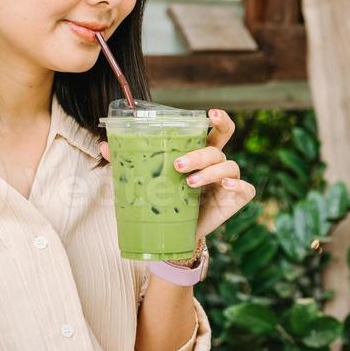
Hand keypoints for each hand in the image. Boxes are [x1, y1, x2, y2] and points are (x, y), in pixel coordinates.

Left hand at [98, 108, 254, 239]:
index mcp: (201, 153)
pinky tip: (225, 186)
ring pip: (228, 166)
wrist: (175, 236)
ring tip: (189, 183)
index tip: (209, 114)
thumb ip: (132, 162)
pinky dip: (237, 185)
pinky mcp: (235, 199)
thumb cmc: (166, 202)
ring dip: (209, 172)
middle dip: (201, 153)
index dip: (219, 120)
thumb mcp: (150, 181)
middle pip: (219, 147)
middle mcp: (217, 164)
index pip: (216, 130)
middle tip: (178, 164)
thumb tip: (104, 146)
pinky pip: (245, 189)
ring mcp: (228, 181)